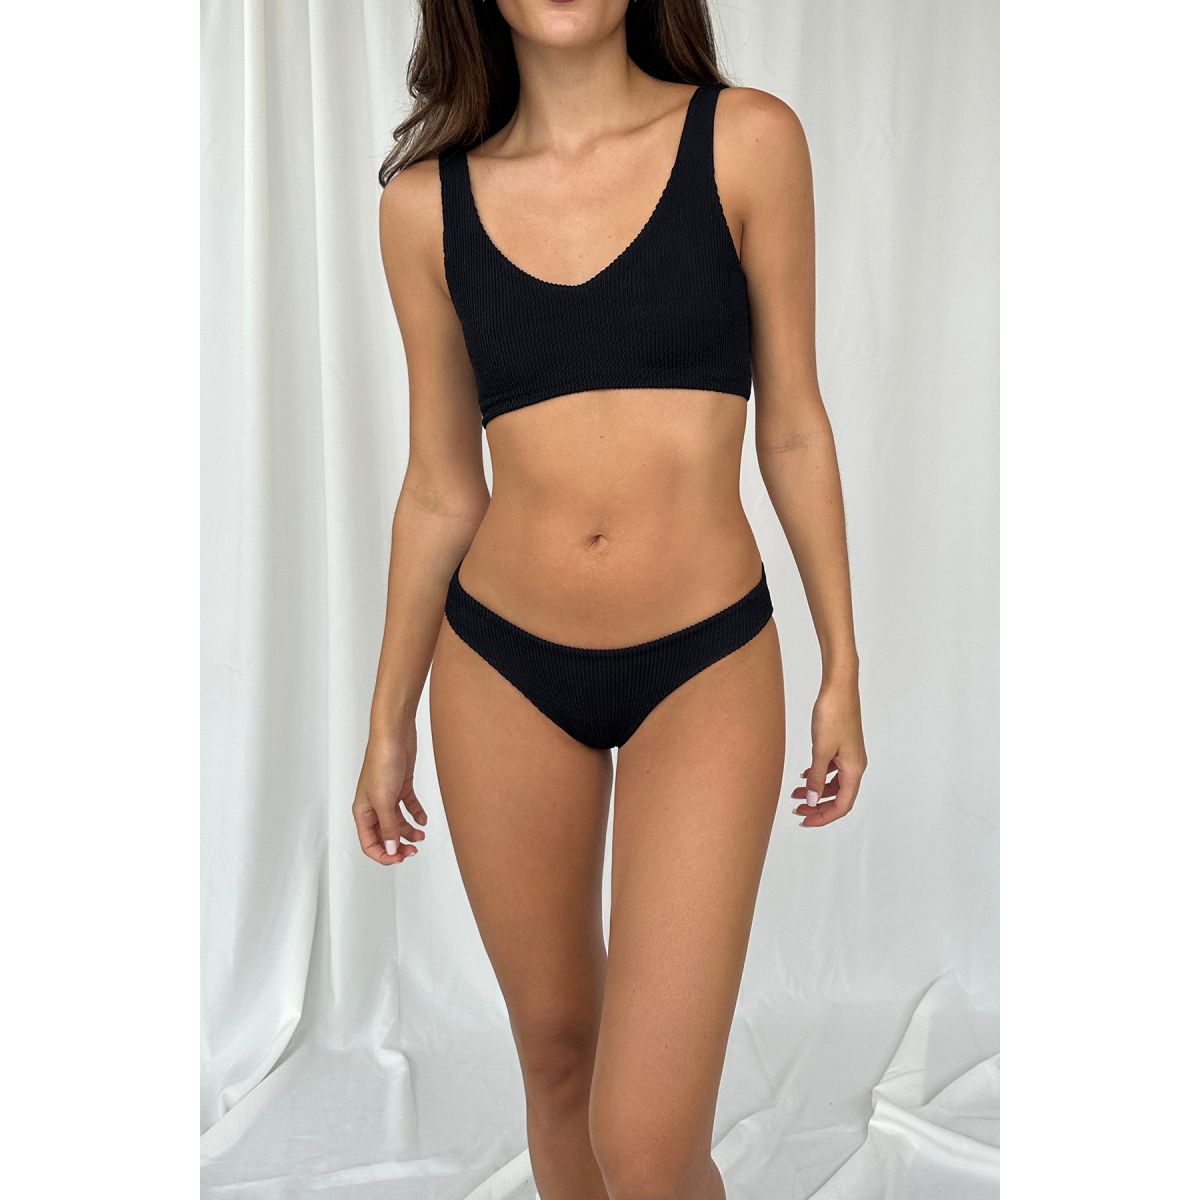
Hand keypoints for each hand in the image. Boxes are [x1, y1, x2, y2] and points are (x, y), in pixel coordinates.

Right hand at [352, 722, 427, 863]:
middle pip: (384, 835)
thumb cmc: (382, 763)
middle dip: (398, 845)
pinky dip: (416, 814)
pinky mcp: (401, 786)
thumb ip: (388, 827)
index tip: (400, 859)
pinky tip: (423, 819)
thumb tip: (391, 850)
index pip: (369, 843)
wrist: (395, 736)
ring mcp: (387, 796)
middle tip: (414, 850)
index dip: (383, 855)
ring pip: (397, 822)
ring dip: (408, 832)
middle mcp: (373, 806)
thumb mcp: (384, 801)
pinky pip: (408, 806)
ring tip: (421, 836)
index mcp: (362, 811)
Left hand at [791, 680, 866, 827]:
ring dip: (816, 791)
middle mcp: (855, 765)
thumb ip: (817, 778)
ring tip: (794, 794)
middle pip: (839, 797)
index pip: (842, 805)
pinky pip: (832, 769)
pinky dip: (818, 776)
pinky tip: (803, 776)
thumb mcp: (821, 750)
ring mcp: (849, 755)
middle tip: (797, 810)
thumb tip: (813, 801)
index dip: (824, 816)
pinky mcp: (842, 746)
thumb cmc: (833, 715)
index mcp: (854, 769)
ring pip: (834, 783)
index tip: (805, 820)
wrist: (839, 688)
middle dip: (818, 806)